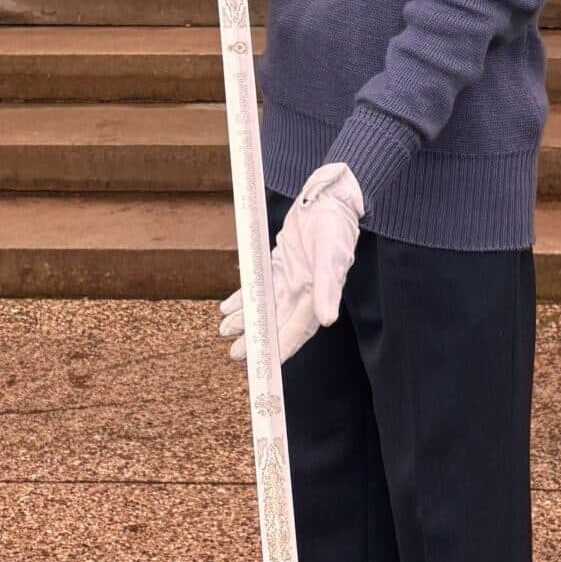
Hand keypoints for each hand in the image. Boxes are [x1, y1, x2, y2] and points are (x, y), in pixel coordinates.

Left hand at [219, 163, 363, 363]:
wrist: (330, 198)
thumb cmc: (335, 227)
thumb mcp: (331, 257)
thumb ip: (327, 288)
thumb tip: (327, 320)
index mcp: (318, 295)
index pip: (298, 329)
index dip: (281, 347)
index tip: (265, 363)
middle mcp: (303, 291)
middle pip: (277, 321)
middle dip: (257, 338)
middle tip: (235, 353)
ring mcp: (290, 278)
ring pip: (265, 306)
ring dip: (246, 319)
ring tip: (225, 330)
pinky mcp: (279, 264)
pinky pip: (259, 285)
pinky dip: (244, 296)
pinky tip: (228, 306)